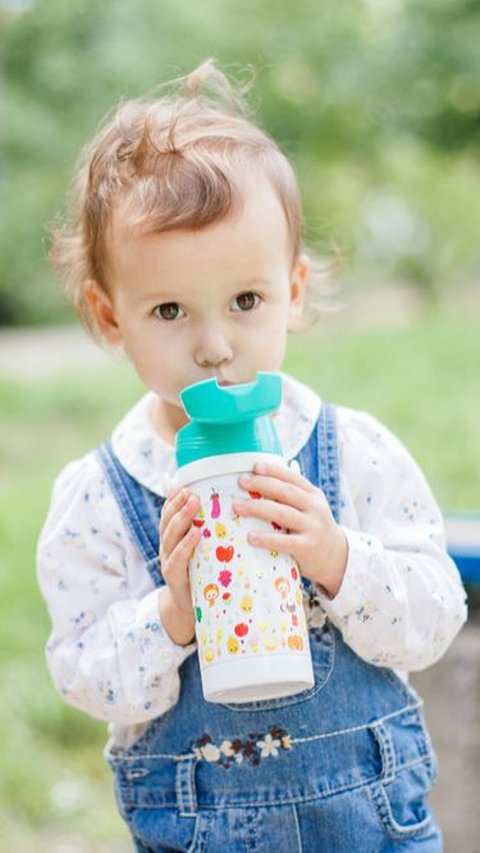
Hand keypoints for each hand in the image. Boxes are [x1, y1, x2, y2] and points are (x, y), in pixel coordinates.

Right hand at [158, 487, 201, 642]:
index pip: (169, 513)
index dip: (174, 499)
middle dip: (178, 504)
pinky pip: (177, 558)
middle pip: (168, 520)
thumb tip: (228, 507)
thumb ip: (209, 531)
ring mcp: (168, 561)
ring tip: (193, 503)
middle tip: (191, 490)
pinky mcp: (174, 577)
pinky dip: (185, 545)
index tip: (183, 484)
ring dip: (181, 517)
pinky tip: (195, 533)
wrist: (190, 607)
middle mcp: (167, 547)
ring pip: (170, 535)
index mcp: (173, 538)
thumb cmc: (202, 573)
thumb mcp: (203, 549)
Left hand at [233, 461, 347, 597]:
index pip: (293, 478)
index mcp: (313, 495)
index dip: (274, 470)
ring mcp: (313, 527)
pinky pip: (284, 542)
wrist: (336, 557)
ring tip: (238, 506)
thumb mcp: (309, 508)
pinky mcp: (308, 547)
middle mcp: (315, 508)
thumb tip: (258, 481)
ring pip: (283, 513)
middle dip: (262, 484)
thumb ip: (291, 497)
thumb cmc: (313, 529)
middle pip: (286, 492)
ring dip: (258, 508)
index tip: (255, 466)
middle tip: (242, 482)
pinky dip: (266, 538)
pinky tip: (251, 536)